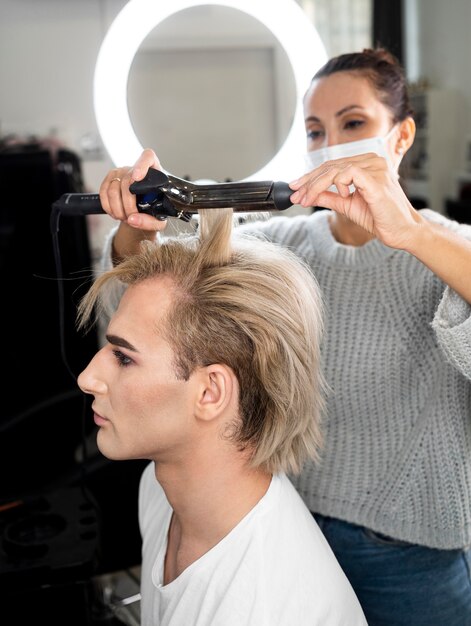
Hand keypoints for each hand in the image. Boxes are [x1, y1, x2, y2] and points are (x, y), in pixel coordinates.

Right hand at [99, 148, 166, 232]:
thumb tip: (132, 219)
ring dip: (117, 209)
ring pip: (113, 189)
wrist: (145, 208)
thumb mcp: (159, 219)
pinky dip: (108, 206)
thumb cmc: (155, 210)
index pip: (148, 157)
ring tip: (124, 217)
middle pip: (127, 182)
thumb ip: (150, 221)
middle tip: (131, 217)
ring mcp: (123, 171)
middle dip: (127, 205)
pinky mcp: (111, 177)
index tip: (137, 178)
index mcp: (155, 171)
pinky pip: (103, 192)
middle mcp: (137, 168)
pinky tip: (115, 212)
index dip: (141, 165)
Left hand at [289, 153, 421, 249]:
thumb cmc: (380, 218)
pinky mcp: (377, 180)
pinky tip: (340, 195)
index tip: (295, 190)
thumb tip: (307, 195)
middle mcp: (372, 161)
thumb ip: (329, 197)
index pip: (332, 166)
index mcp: (366, 164)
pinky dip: (338, 184)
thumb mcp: (347, 205)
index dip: (311, 178)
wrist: (402, 232)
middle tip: (295, 195)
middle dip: (308, 182)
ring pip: (336, 168)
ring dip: (316, 185)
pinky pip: (349, 173)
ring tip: (306, 199)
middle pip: (330, 165)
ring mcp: (376, 168)